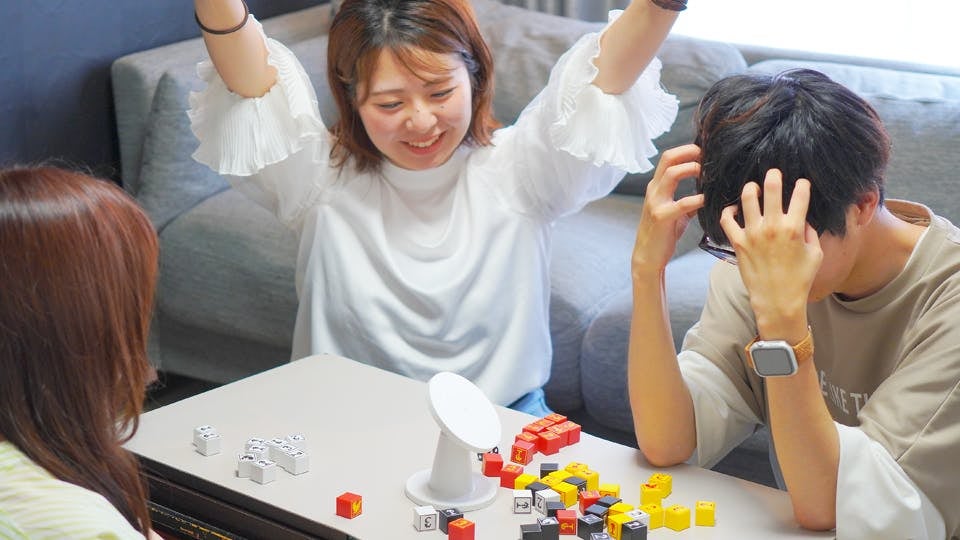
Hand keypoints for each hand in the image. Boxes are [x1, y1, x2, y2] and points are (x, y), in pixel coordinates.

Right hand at [631, 144, 703, 277]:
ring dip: (692, 168)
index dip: (686, 150)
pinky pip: (682, 203)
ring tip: (708, 172)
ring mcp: (656, 203)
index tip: (704, 152)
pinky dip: (697, 199)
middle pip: (668, 159)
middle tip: (708, 154)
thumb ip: (688, 202)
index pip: (668, 158)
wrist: (648, 257)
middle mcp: (654, 191)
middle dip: (690, 152)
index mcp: (656, 187)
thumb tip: (707, 195)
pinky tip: (708, 200)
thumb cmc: (663, 235)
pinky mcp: (662, 217)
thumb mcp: (675, 214)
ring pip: (672, 174)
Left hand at [719, 169, 821, 340]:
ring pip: (748, 198)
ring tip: (754, 188)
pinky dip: (729, 211)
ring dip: (751, 188)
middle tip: (773, 172)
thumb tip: (804, 220)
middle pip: (771, 189)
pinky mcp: (738, 243)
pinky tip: (735, 208)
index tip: (801, 183)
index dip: (802, 185)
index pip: (800, 196)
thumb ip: (810, 233)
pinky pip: (727, 220)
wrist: (777, 300)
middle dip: (773, 176)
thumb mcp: (815, 254)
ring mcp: (753, 234)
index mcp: (794, 228)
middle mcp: (772, 227)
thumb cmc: (800, 279)